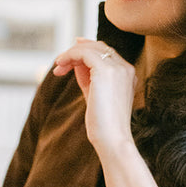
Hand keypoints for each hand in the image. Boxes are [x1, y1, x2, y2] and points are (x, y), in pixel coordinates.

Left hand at [53, 39, 137, 155]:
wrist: (112, 139)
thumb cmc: (103, 124)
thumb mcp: (94, 95)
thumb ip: (87, 77)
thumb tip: (75, 61)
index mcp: (127, 74)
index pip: (106, 53)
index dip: (85, 52)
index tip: (67, 59)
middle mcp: (125, 68)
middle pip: (99, 47)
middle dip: (77, 52)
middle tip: (59, 64)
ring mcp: (118, 68)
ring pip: (91, 48)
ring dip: (70, 54)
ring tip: (58, 67)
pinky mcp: (106, 70)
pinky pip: (84, 52)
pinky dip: (70, 55)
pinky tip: (60, 66)